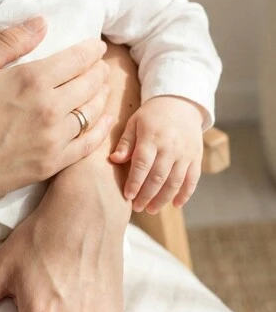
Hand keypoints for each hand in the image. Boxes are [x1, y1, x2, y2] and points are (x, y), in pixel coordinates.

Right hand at [0, 17, 112, 210]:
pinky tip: (104, 120)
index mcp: (32, 80)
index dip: (91, 50)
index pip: (77, 59)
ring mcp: (53, 140)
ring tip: (101, 87)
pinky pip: (87, 145)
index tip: (96, 46)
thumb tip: (42, 23)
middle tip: (98, 65)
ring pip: (92, 112)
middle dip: (98, 70)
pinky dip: (100, 129)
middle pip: (90, 84)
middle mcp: (50, 109)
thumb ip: (9, 41)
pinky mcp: (50, 165)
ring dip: (101, 96)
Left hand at [110, 95, 203, 212]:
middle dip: (147, 195)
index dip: (134, 182)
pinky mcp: (196, 157)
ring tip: (151, 209)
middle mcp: (170, 146)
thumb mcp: (135, 122)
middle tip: (137, 207)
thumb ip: (126, 142)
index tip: (127, 196)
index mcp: (152, 137)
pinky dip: (185, 194)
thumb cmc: (152, 115)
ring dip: (163, 199)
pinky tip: (176, 204)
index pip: (142, 164)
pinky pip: (192, 180)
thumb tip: (115, 160)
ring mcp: (185, 153)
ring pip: (175, 182)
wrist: (181, 103)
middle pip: (158, 177)